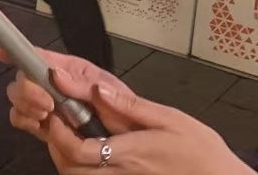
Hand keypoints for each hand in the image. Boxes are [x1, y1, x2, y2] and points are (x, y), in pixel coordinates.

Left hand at [0, 47, 252, 174]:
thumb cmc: (202, 153)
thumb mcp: (171, 119)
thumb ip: (131, 105)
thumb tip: (98, 91)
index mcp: (131, 152)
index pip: (80, 149)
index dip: (58, 133)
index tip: (55, 113)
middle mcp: (122, 172)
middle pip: (70, 168)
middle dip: (56, 145)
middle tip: (57, 123)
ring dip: (65, 158)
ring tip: (69, 135)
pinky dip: (81, 168)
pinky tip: (87, 154)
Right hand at [0, 47, 134, 141]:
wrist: (128, 140)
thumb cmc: (125, 113)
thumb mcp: (113, 92)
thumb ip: (84, 84)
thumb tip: (57, 74)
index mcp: (69, 70)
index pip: (38, 55)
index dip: (16, 50)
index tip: (1, 50)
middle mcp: (52, 85)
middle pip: (22, 77)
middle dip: (27, 90)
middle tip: (45, 102)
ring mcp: (46, 105)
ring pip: (17, 98)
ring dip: (26, 106)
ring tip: (46, 114)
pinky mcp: (43, 126)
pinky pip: (20, 119)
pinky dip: (24, 121)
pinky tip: (39, 124)